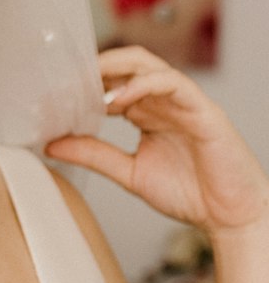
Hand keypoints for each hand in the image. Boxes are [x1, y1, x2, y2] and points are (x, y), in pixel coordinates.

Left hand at [44, 45, 268, 238]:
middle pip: (126, 64)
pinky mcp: (203, 110)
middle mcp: (164, 102)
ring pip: (148, 66)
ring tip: (86, 84)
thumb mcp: (129, 172)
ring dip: (114, 70)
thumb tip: (52, 144)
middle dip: (94, 66)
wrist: (230, 217)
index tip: (52, 91)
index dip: (82, 83)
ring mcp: (184, 102)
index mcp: (146, 113)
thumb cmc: (189, 193)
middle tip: (64, 79)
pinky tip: (118, 98)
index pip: (111, 82)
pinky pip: (173, 83)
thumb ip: (94, 154)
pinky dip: (143, 84)